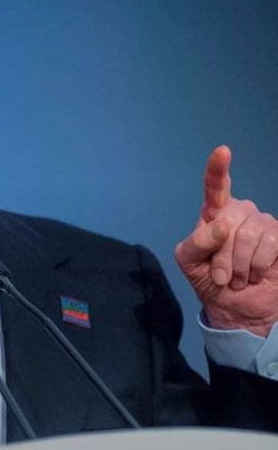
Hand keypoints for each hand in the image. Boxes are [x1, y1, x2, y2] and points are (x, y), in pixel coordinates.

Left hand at [174, 146, 277, 336]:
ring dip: (241, 265)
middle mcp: (240, 213)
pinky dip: (259, 265)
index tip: (222, 151)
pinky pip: (272, 243)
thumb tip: (221, 224)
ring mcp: (264, 223)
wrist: (236, 307)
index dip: (218, 169)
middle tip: (222, 276)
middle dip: (223, 256)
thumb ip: (197, 242)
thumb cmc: (209, 279)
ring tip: (238, 278)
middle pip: (230, 222)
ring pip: (251, 234)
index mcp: (214, 214)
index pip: (216, 187)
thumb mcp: (189, 262)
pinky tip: (256, 275)